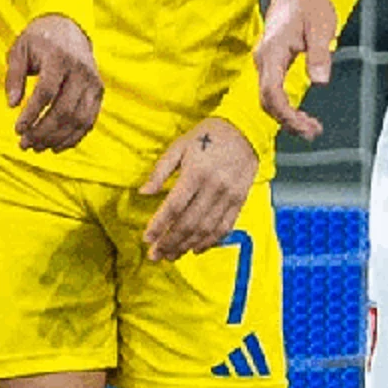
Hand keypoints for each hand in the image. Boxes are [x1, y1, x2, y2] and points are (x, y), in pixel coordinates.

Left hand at [3, 12, 102, 151]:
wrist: (68, 28)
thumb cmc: (38, 41)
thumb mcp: (19, 51)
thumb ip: (14, 76)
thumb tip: (12, 105)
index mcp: (59, 58)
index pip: (46, 91)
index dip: (32, 114)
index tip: (17, 130)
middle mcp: (81, 70)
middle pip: (64, 110)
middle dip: (43, 132)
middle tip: (23, 145)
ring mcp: (93, 82)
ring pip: (78, 119)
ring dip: (56, 139)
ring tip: (36, 147)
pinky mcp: (99, 92)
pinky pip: (89, 121)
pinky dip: (73, 137)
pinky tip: (55, 146)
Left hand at [138, 117, 258, 264]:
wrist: (244, 131)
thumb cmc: (206, 137)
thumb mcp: (178, 147)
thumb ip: (160, 171)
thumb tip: (143, 192)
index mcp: (196, 172)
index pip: (174, 206)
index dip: (159, 225)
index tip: (146, 239)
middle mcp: (214, 187)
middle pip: (189, 223)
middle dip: (170, 242)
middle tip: (155, 256)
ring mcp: (229, 196)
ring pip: (206, 229)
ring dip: (187, 246)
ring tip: (171, 256)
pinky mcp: (240, 200)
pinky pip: (225, 227)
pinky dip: (210, 241)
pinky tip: (196, 249)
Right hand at [254, 0, 338, 137]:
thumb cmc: (309, 4)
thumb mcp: (320, 28)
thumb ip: (319, 55)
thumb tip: (320, 81)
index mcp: (272, 52)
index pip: (272, 93)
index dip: (287, 114)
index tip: (306, 126)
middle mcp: (263, 58)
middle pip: (267, 100)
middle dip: (288, 121)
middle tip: (314, 132)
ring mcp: (264, 60)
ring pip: (268, 97)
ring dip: (286, 116)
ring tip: (311, 127)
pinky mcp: (270, 61)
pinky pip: (271, 90)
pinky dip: (284, 105)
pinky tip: (300, 113)